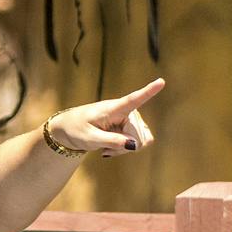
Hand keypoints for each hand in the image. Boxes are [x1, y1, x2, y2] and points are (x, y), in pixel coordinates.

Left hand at [46, 78, 164, 156]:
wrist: (71, 129)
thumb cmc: (77, 130)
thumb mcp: (89, 139)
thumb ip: (111, 141)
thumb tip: (134, 145)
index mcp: (114, 108)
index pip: (133, 99)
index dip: (148, 91)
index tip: (161, 81)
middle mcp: (127, 111)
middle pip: (140, 135)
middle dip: (126, 147)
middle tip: (106, 149)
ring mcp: (131, 118)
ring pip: (140, 141)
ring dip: (124, 149)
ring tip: (106, 147)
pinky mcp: (132, 126)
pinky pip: (136, 144)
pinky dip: (123, 149)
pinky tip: (110, 147)